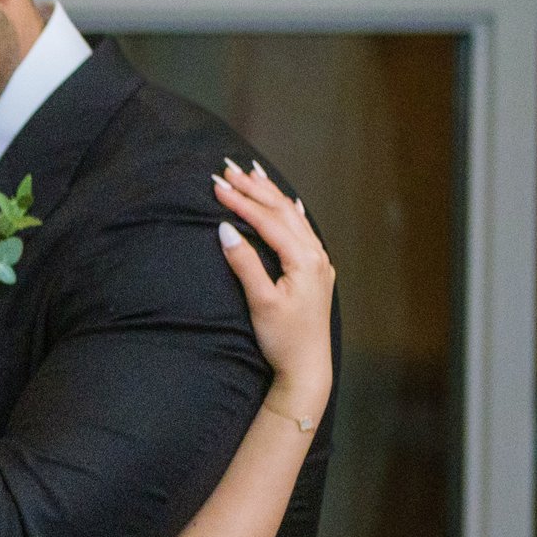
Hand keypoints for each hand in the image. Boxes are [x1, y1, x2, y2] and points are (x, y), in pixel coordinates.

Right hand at [213, 161, 335, 420]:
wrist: (307, 367)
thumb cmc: (283, 339)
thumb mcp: (260, 302)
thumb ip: (244, 264)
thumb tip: (224, 230)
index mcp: (304, 260)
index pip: (268, 221)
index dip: (241, 202)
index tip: (217, 186)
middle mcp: (316, 255)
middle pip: (283, 212)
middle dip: (255, 189)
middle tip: (228, 169)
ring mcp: (319, 262)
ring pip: (293, 217)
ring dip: (270, 195)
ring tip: (252, 174)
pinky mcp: (316, 271)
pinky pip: (302, 230)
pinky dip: (289, 212)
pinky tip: (289, 202)